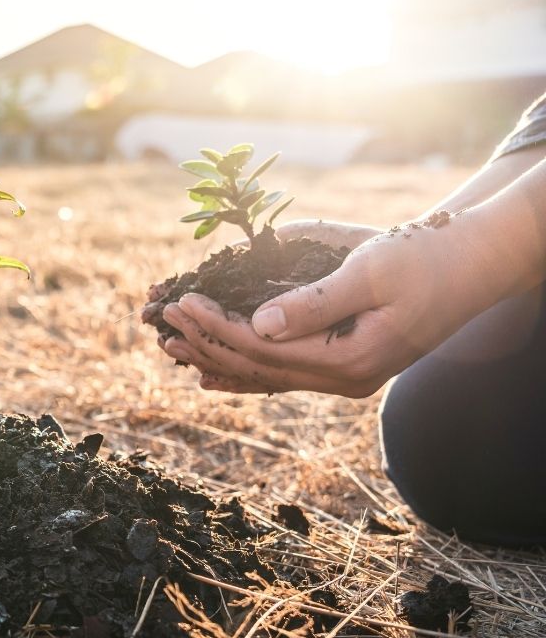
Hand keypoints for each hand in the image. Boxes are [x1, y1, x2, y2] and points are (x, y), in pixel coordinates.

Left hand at [158, 216, 505, 396]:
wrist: (473, 264)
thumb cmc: (425, 257)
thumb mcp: (371, 270)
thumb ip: (316, 302)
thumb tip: (259, 324)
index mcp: (348, 359)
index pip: (262, 348)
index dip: (216, 325)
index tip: (182, 301)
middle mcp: (344, 379)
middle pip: (256, 367)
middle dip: (205, 343)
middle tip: (163, 321)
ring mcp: (345, 378)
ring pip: (265, 377)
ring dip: (216, 360)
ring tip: (171, 348)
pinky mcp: (344, 366)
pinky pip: (282, 375)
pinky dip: (243, 373)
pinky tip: (210, 376)